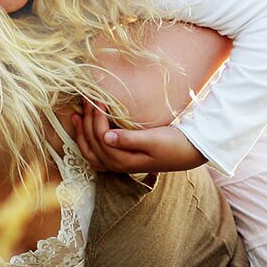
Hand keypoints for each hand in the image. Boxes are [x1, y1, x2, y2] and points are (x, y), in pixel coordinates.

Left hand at [72, 102, 206, 172]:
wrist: (190, 152)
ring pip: (90, 151)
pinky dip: (87, 142)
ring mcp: (118, 164)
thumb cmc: (174, 144)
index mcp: (124, 161)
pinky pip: (96, 154)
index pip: (101, 139)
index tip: (97, 100)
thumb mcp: (153, 140)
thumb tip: (105, 137)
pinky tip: (83, 131)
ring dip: (82, 133)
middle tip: (86, 101)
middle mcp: (117, 166)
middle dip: (87, 121)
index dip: (96, 119)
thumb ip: (129, 139)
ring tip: (77, 114)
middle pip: (92, 144)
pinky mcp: (121, 159)